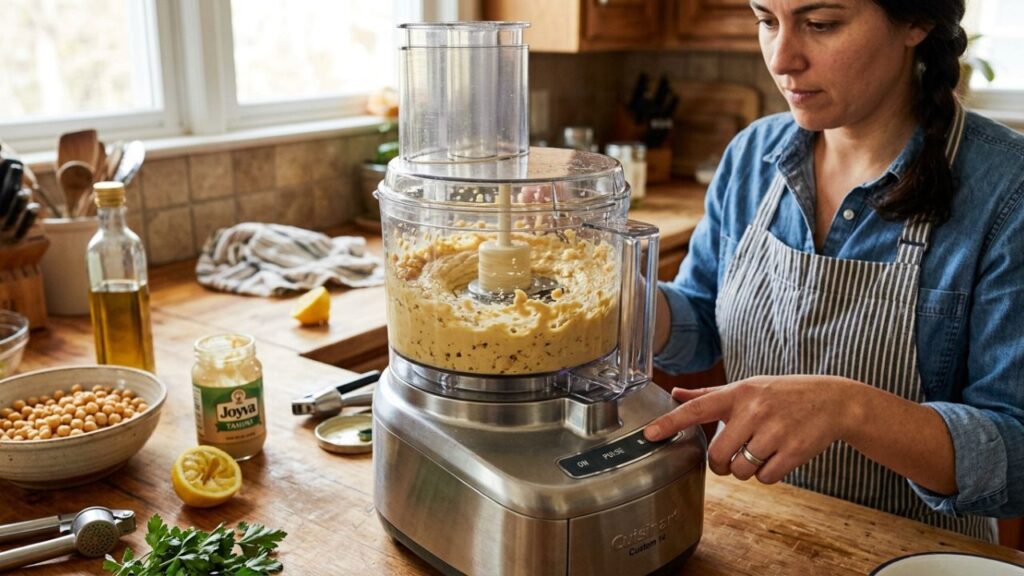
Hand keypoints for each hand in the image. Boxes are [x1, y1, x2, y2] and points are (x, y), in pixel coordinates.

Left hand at [644, 375, 863, 482]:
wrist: (832, 401)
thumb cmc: (782, 394)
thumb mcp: (747, 387)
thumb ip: (709, 395)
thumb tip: (675, 392)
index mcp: (738, 393)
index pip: (697, 409)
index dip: (670, 423)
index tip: (648, 435)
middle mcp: (754, 411)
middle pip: (718, 456)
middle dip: (721, 464)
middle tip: (731, 456)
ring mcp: (775, 431)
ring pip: (741, 471)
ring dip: (745, 471)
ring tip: (758, 453)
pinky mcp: (794, 451)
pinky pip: (765, 479)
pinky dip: (766, 475)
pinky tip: (776, 457)